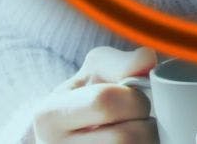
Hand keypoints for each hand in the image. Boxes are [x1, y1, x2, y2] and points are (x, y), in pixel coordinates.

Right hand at [31, 46, 158, 142]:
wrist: (72, 137)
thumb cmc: (87, 101)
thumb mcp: (95, 73)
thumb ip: (121, 62)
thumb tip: (148, 60)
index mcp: (49, 116)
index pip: (104, 102)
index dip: (133, 98)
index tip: (134, 99)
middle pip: (124, 138)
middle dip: (145, 125)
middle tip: (140, 121)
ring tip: (138, 136)